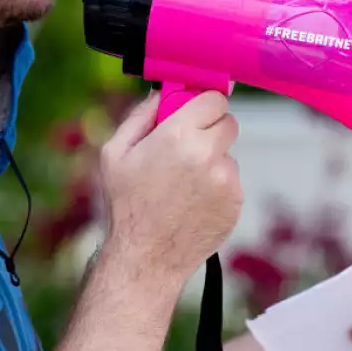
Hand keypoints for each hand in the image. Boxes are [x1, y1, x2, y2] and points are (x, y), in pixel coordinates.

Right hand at [98, 89, 242, 285]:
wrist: (146, 258)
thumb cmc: (126, 205)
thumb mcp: (115, 153)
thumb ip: (140, 115)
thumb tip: (163, 92)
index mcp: (178, 136)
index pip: (214, 99)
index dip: (204, 105)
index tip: (196, 112)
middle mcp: (207, 154)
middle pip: (229, 123)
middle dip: (211, 130)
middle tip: (188, 147)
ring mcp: (226, 180)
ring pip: (228, 155)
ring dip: (212, 162)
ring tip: (183, 186)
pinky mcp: (236, 202)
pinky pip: (231, 182)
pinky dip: (217, 187)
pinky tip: (193, 203)